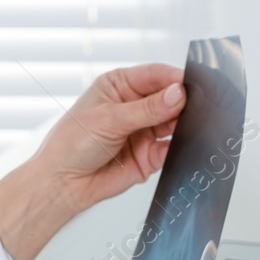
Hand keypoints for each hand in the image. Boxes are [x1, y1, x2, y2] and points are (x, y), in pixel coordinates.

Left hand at [0, 63, 184, 259]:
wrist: (64, 184)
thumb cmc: (71, 145)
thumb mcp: (108, 120)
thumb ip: (146, 109)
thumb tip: (177, 94)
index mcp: (120, 86)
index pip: (155, 75)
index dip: (174, 78)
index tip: (192, 84)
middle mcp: (134, 106)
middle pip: (170, 97)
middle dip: (184, 102)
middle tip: (196, 106)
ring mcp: (144, 130)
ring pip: (175, 122)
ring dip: (184, 124)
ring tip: (186, 126)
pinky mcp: (150, 154)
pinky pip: (173, 147)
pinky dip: (180, 146)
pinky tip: (180, 145)